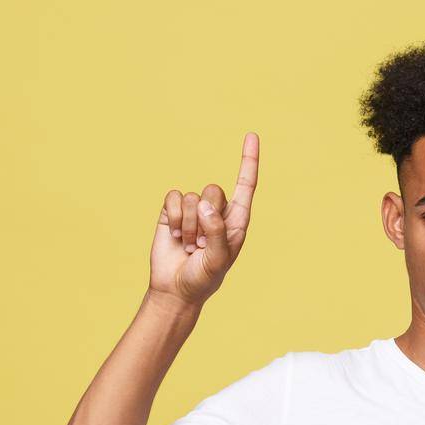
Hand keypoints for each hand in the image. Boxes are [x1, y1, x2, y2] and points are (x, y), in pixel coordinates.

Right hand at [149, 131, 259, 307]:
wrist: (175, 289)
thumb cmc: (204, 278)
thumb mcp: (218, 260)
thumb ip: (217, 231)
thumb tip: (205, 204)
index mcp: (236, 220)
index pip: (245, 185)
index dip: (248, 160)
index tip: (252, 135)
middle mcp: (216, 211)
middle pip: (213, 190)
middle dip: (205, 219)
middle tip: (202, 245)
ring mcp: (194, 210)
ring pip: (191, 197)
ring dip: (188, 226)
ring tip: (189, 246)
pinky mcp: (172, 212)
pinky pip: (173, 197)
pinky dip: (173, 218)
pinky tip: (175, 236)